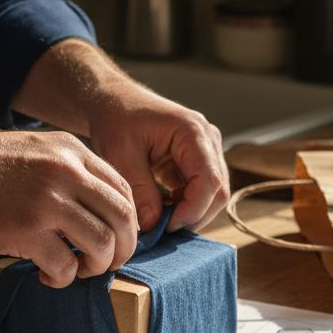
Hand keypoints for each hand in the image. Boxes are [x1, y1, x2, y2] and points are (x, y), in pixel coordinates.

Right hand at [0, 127, 136, 287]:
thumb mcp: (32, 152)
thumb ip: (65, 172)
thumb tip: (93, 209)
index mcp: (70, 151)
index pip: (122, 189)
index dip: (127, 221)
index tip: (116, 239)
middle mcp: (65, 172)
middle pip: (123, 217)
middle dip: (123, 248)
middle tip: (107, 263)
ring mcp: (47, 200)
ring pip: (103, 243)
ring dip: (97, 266)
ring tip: (77, 271)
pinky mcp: (25, 229)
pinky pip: (66, 265)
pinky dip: (63, 279)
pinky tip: (47, 277)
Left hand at [86, 85, 227, 232]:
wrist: (114, 102)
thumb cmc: (116, 119)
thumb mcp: (120, 154)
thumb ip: (139, 190)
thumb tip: (152, 227)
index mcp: (193, 132)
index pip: (209, 181)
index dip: (192, 210)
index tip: (165, 227)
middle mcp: (208, 140)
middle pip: (218, 192)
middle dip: (192, 216)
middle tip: (160, 230)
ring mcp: (207, 151)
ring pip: (213, 195)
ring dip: (189, 213)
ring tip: (158, 219)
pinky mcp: (198, 161)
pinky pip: (202, 191)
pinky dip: (184, 206)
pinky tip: (161, 208)